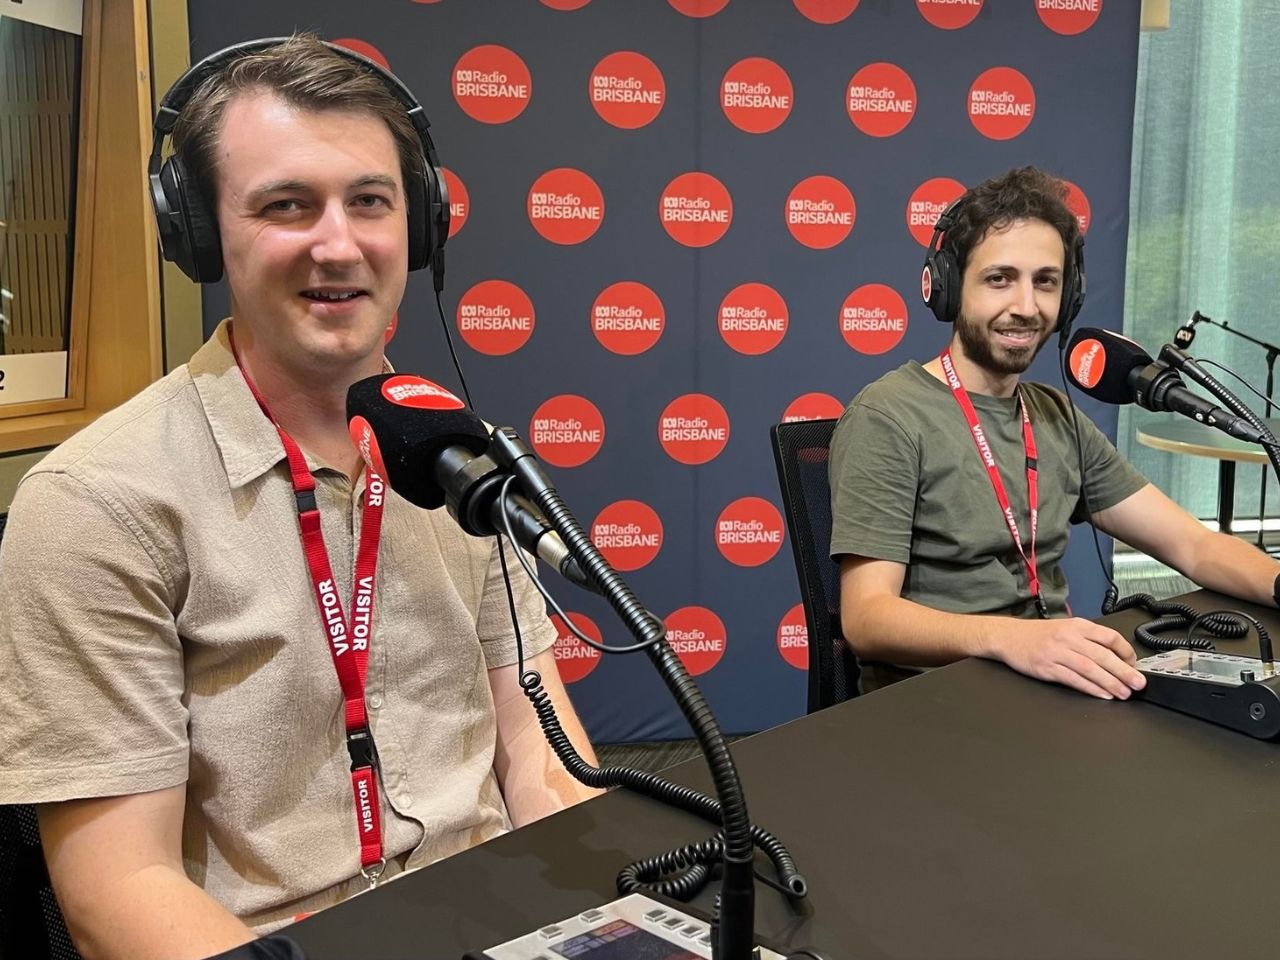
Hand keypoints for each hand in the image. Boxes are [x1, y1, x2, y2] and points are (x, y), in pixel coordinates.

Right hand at [995, 617, 1145, 699]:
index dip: (1126, 652)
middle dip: (1124, 672)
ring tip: (1124, 693)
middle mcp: (1069, 637)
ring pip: (1090, 669)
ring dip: (1110, 683)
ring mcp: (1057, 653)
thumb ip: (1087, 639)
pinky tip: (1102, 694)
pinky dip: (1091, 688)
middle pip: (1103, 655)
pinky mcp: (1047, 668)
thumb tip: (1115, 657)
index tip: (1135, 665)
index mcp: (1077, 626)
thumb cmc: (1037, 635)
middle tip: (1139, 683)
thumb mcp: (1065, 628)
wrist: (1008, 637)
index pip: (1109, 637)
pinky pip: (1074, 679)